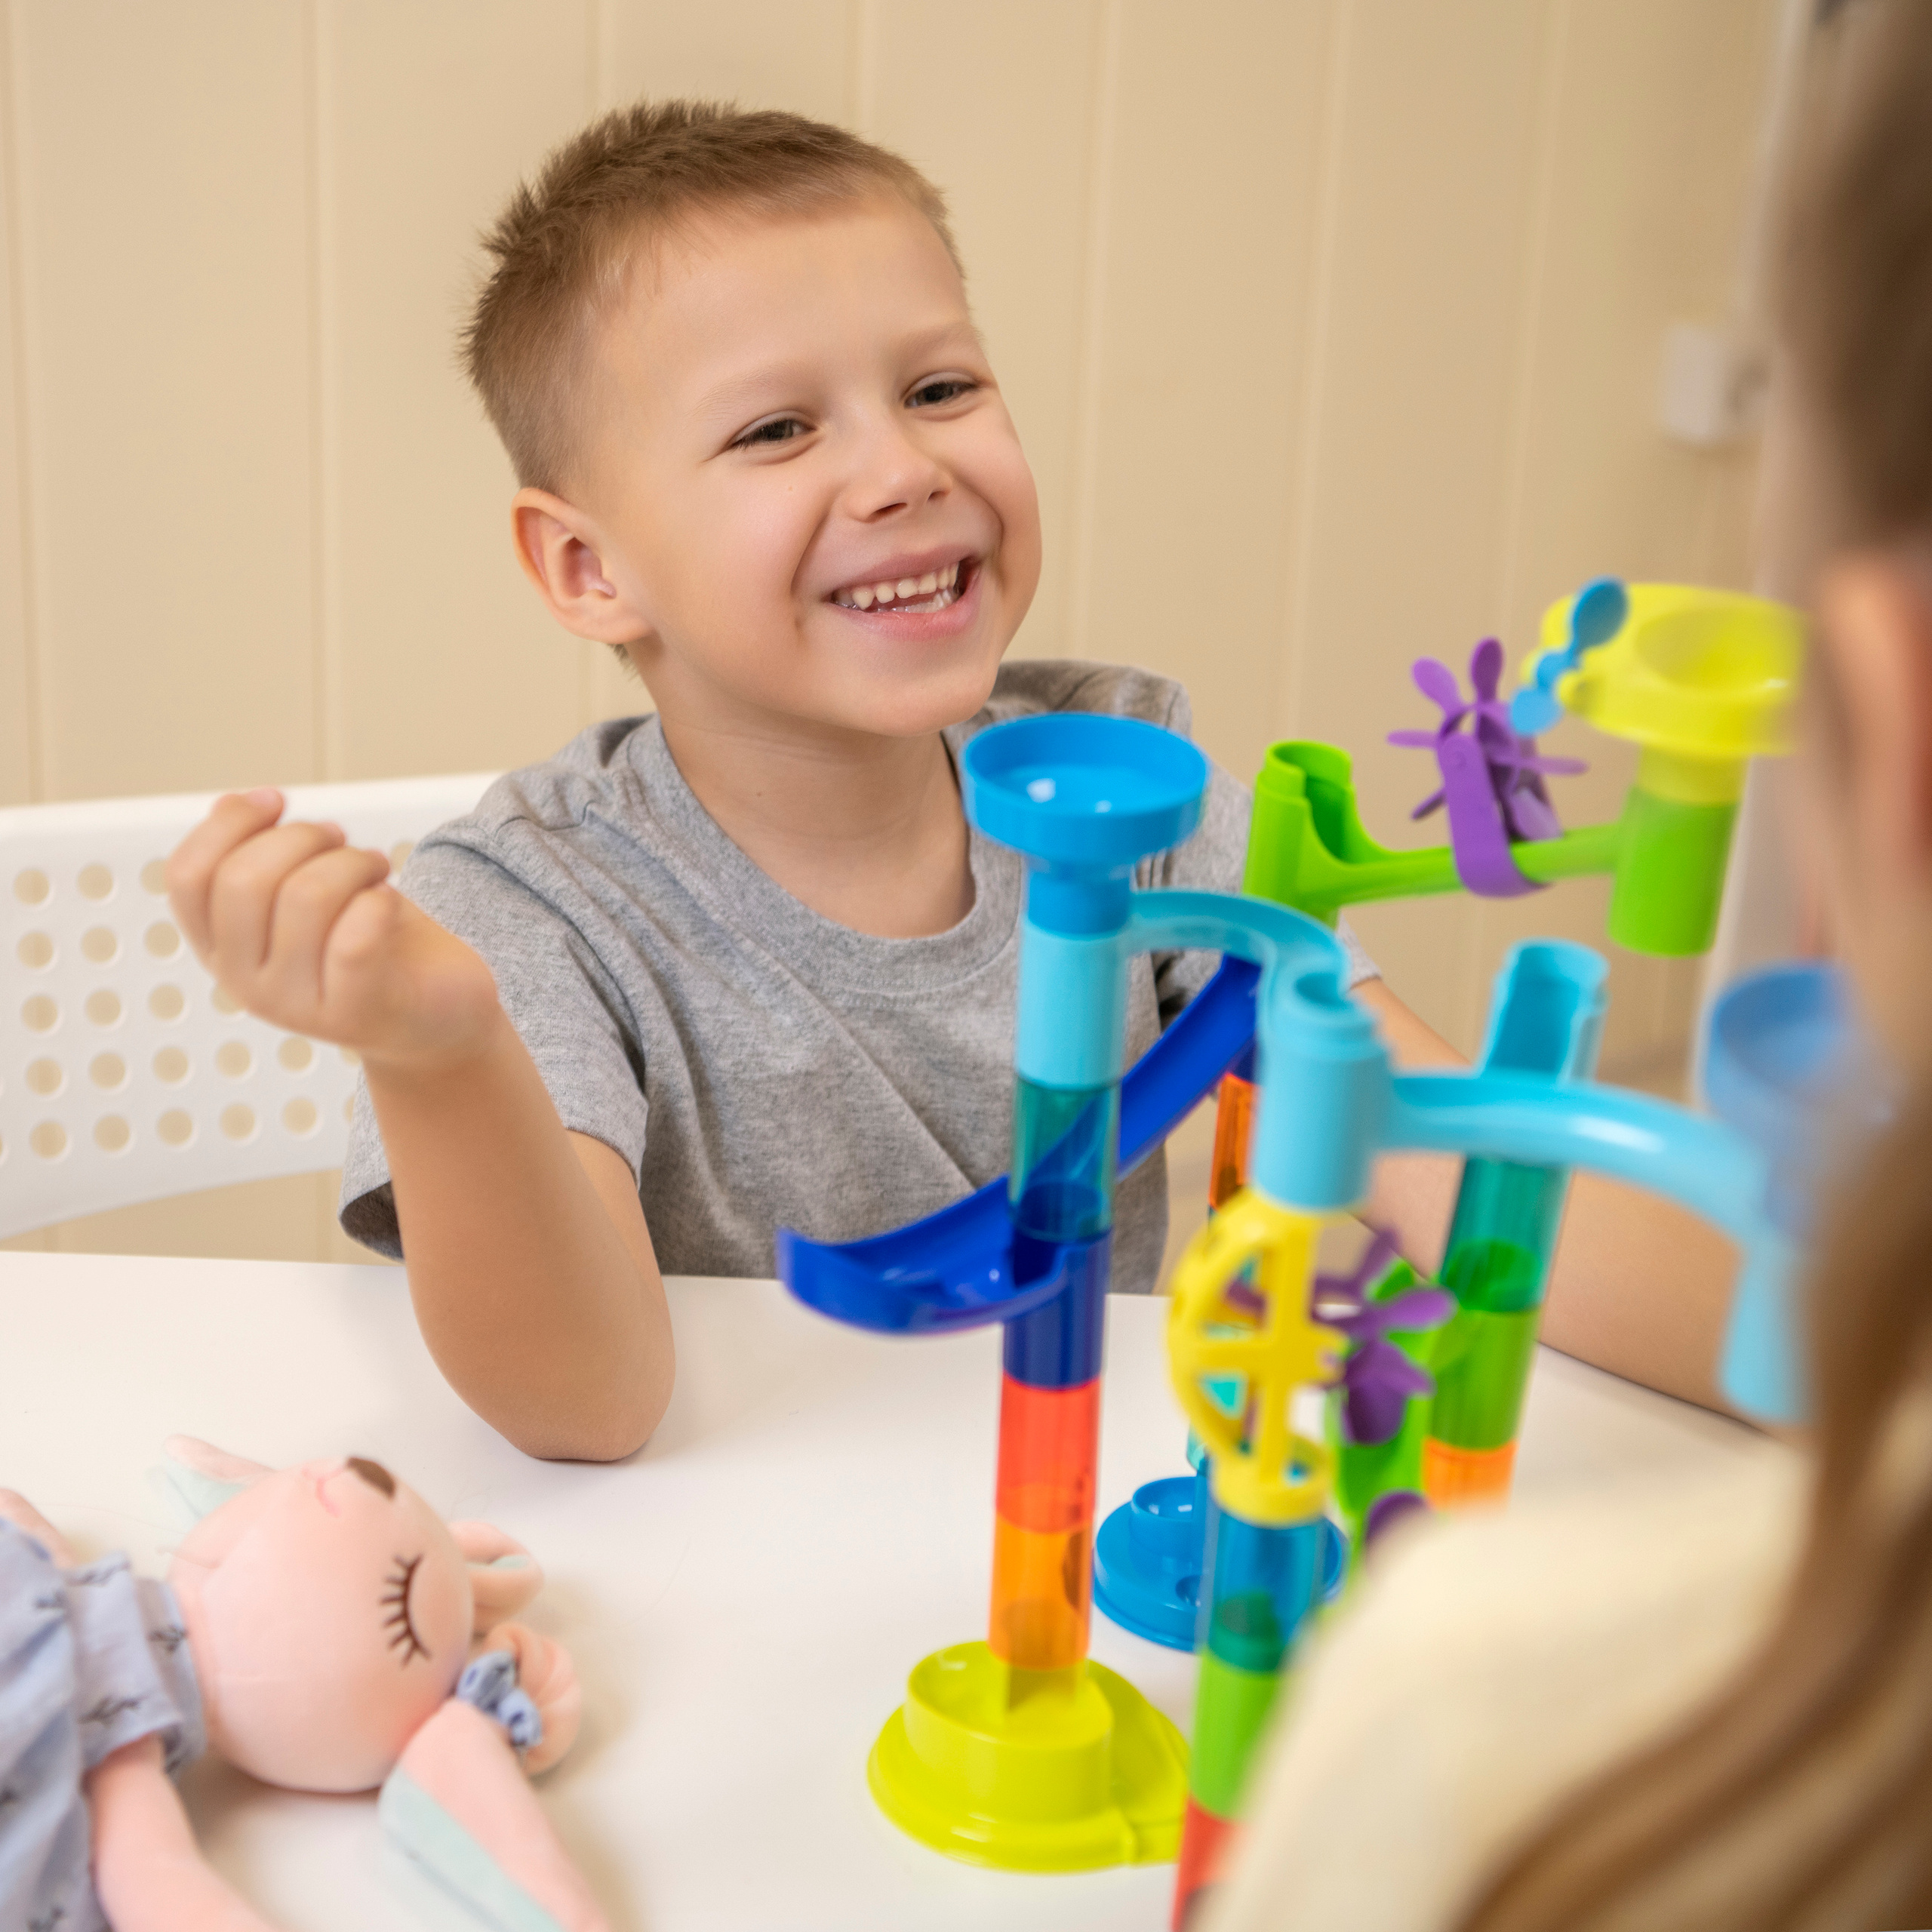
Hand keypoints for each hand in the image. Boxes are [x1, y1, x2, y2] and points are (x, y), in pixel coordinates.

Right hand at [166, 789, 501, 1073]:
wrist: (437, 1017)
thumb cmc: (373, 943)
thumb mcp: (308, 893)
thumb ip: (264, 854)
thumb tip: (231, 803)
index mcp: (221, 948)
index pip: (188, 876)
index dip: (229, 824)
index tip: (276, 801)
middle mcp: (244, 983)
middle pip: (243, 880)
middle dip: (302, 838)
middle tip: (342, 843)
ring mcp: (294, 1006)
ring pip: (306, 897)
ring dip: (352, 862)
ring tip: (375, 867)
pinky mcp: (353, 1015)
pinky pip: (353, 939)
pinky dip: (379, 901)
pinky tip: (389, 900)